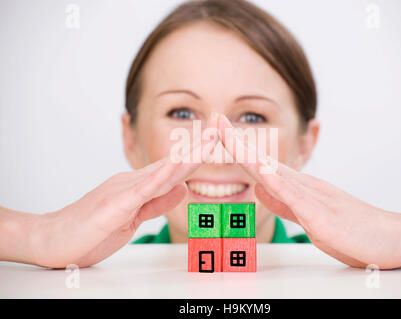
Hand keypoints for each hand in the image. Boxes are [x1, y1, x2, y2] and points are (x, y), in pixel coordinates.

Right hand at [23, 114, 219, 268]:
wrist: (50, 239)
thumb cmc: (89, 231)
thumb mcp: (132, 218)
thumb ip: (157, 202)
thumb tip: (182, 188)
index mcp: (137, 186)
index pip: (172, 169)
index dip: (196, 155)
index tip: (215, 142)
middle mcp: (131, 182)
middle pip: (172, 163)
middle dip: (198, 146)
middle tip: (219, 127)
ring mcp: (122, 191)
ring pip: (161, 171)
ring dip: (187, 156)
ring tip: (209, 140)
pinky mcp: (114, 206)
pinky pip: (141, 191)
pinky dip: (161, 179)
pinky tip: (177, 171)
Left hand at [217, 114, 400, 268]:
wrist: (391, 238)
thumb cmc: (352, 230)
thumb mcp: (307, 217)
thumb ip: (282, 203)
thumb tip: (258, 188)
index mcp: (296, 188)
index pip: (261, 165)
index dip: (238, 149)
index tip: (218, 132)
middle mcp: (301, 185)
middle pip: (262, 161)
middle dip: (235, 141)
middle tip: (214, 119)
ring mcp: (311, 197)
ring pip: (274, 172)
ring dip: (249, 154)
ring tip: (226, 135)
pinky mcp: (320, 215)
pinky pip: (295, 197)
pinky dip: (277, 183)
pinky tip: (261, 172)